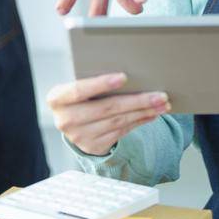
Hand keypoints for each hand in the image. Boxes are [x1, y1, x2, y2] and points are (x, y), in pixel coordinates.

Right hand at [47, 72, 169, 155]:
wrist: (72, 120)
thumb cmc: (80, 93)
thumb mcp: (78, 84)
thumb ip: (91, 77)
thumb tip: (129, 71)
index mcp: (57, 98)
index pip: (78, 90)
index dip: (100, 84)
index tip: (123, 77)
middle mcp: (65, 120)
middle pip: (106, 109)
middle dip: (136, 101)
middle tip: (160, 94)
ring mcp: (79, 137)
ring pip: (118, 121)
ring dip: (143, 112)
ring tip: (162, 103)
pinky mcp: (93, 147)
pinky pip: (121, 132)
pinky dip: (139, 121)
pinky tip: (152, 113)